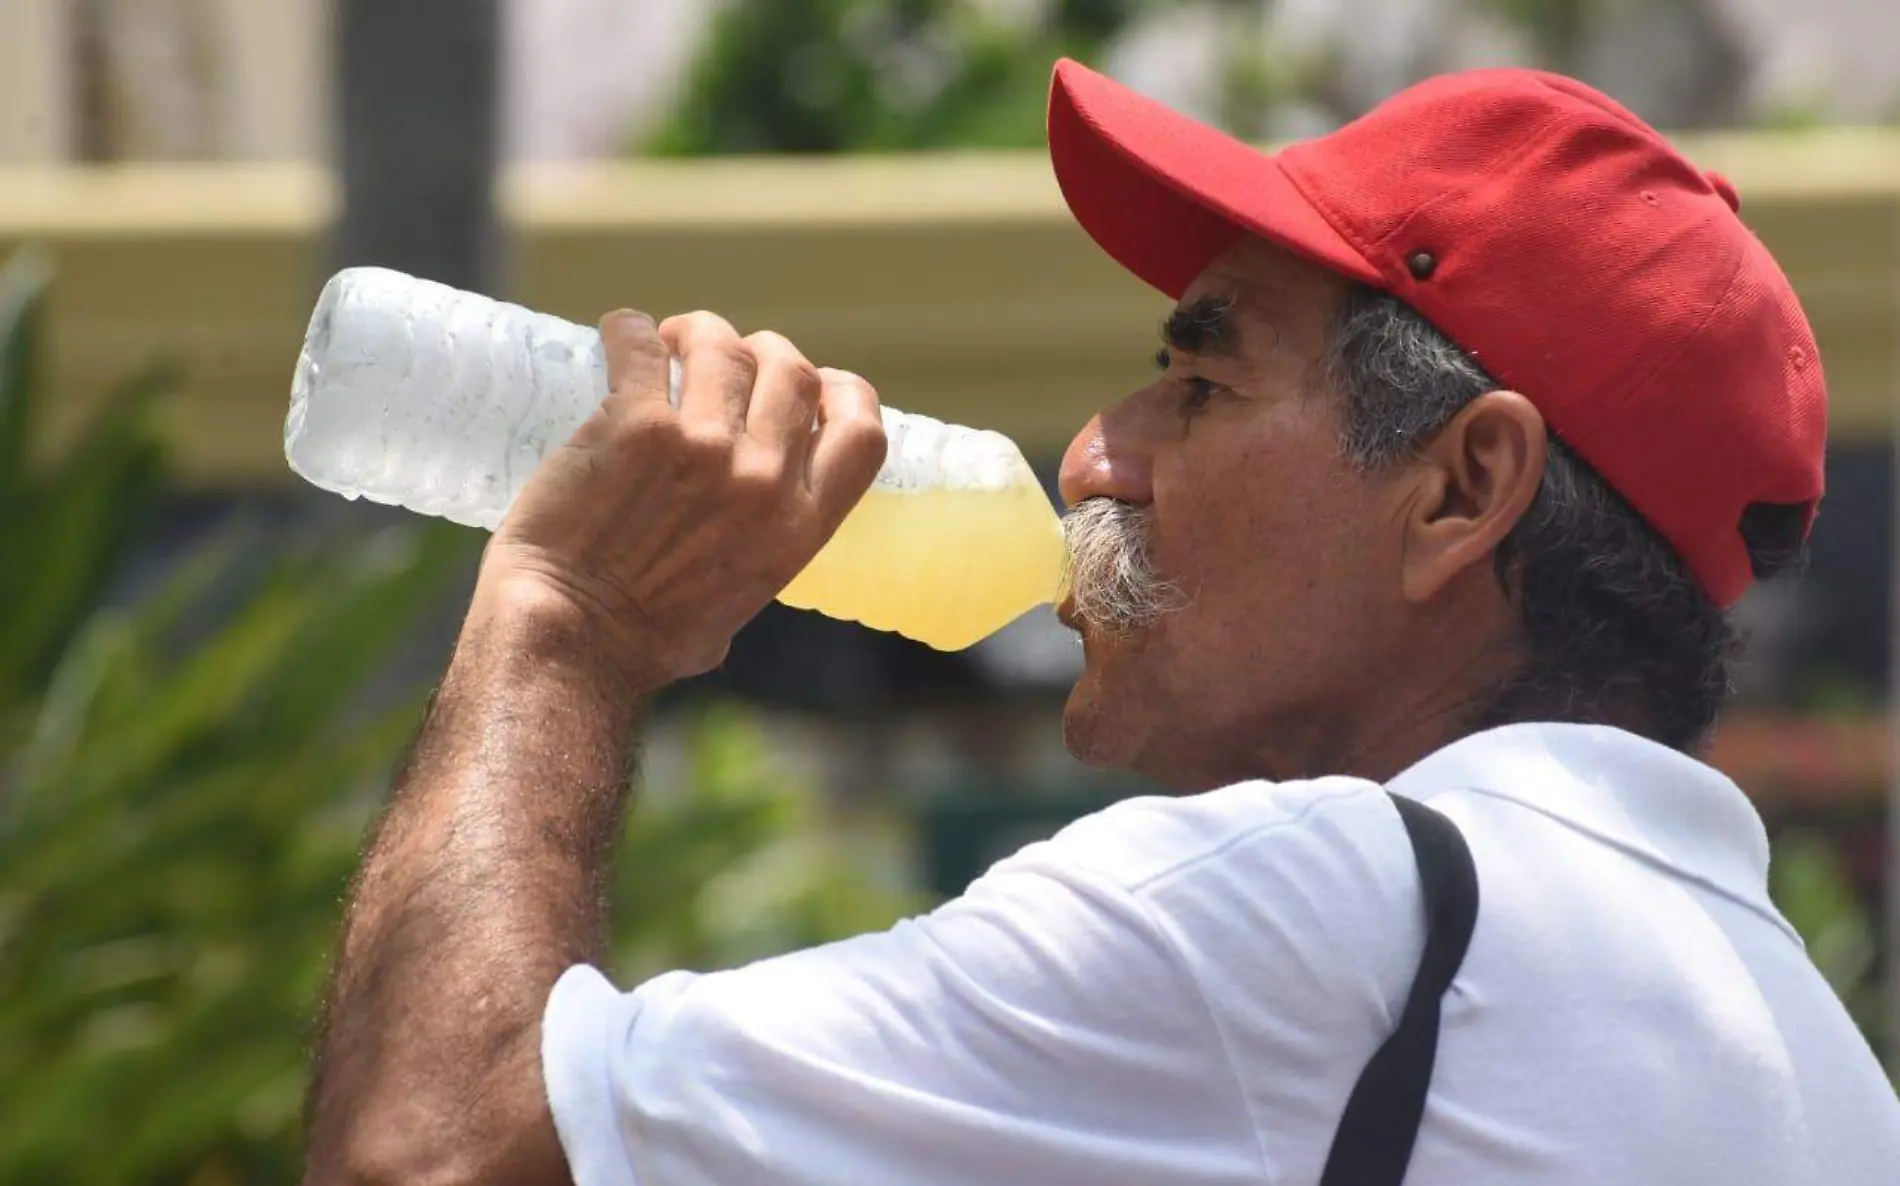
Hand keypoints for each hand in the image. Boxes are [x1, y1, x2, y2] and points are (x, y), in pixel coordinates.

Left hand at [473, 309, 886, 686]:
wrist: (571, 642)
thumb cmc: (642, 644)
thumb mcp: (736, 610)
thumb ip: (753, 562)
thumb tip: (735, 546)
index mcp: (798, 527)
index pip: (862, 434)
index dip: (843, 394)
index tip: (814, 385)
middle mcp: (762, 480)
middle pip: (792, 371)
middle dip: (761, 352)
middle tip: (718, 361)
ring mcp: (702, 447)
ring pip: (722, 346)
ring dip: (695, 334)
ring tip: (666, 345)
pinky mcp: (636, 427)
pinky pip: (641, 346)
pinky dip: (629, 331)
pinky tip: (619, 336)